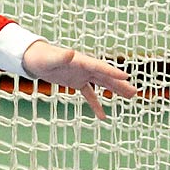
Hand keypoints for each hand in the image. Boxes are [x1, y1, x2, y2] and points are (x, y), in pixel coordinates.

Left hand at [21, 40, 139, 120]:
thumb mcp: (50, 59)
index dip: (112, 71)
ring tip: (130, 97)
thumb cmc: (41, 57)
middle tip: (134, 92)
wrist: (35, 58)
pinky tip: (103, 116)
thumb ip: (61, 57)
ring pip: (102, 83)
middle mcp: (85, 67)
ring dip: (115, 90)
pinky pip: (89, 94)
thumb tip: (71, 52)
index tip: (126, 76)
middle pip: (106, 76)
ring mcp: (82, 75)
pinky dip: (96, 104)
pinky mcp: (76, 82)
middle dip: (120, 84)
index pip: (100, 67)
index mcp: (81, 61)